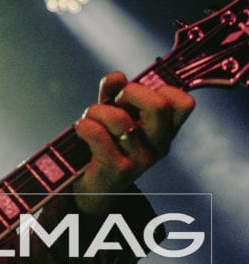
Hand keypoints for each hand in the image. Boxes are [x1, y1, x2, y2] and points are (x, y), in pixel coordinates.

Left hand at [71, 71, 194, 214]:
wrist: (92, 187)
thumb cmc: (105, 142)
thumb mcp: (113, 113)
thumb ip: (115, 92)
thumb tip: (118, 76)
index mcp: (165, 130)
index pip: (183, 102)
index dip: (158, 88)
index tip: (135, 94)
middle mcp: (159, 145)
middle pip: (158, 105)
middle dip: (129, 93)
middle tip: (114, 103)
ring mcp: (140, 159)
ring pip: (120, 118)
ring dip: (96, 111)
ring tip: (89, 119)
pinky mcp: (117, 169)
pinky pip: (98, 134)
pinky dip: (84, 126)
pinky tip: (81, 130)